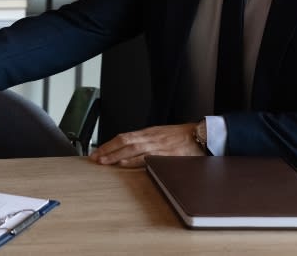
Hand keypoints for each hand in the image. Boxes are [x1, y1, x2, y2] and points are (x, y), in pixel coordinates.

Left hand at [88, 123, 203, 166]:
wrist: (202, 135)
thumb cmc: (182, 136)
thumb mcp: (161, 135)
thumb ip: (147, 141)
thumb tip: (131, 150)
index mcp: (149, 133)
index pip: (123, 137)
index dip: (109, 144)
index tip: (97, 151)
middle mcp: (150, 137)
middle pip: (124, 142)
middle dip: (107, 150)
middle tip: (94, 158)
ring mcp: (157, 145)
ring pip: (131, 148)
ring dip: (115, 155)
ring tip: (103, 161)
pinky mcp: (165, 154)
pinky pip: (146, 157)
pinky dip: (132, 160)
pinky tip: (123, 164)